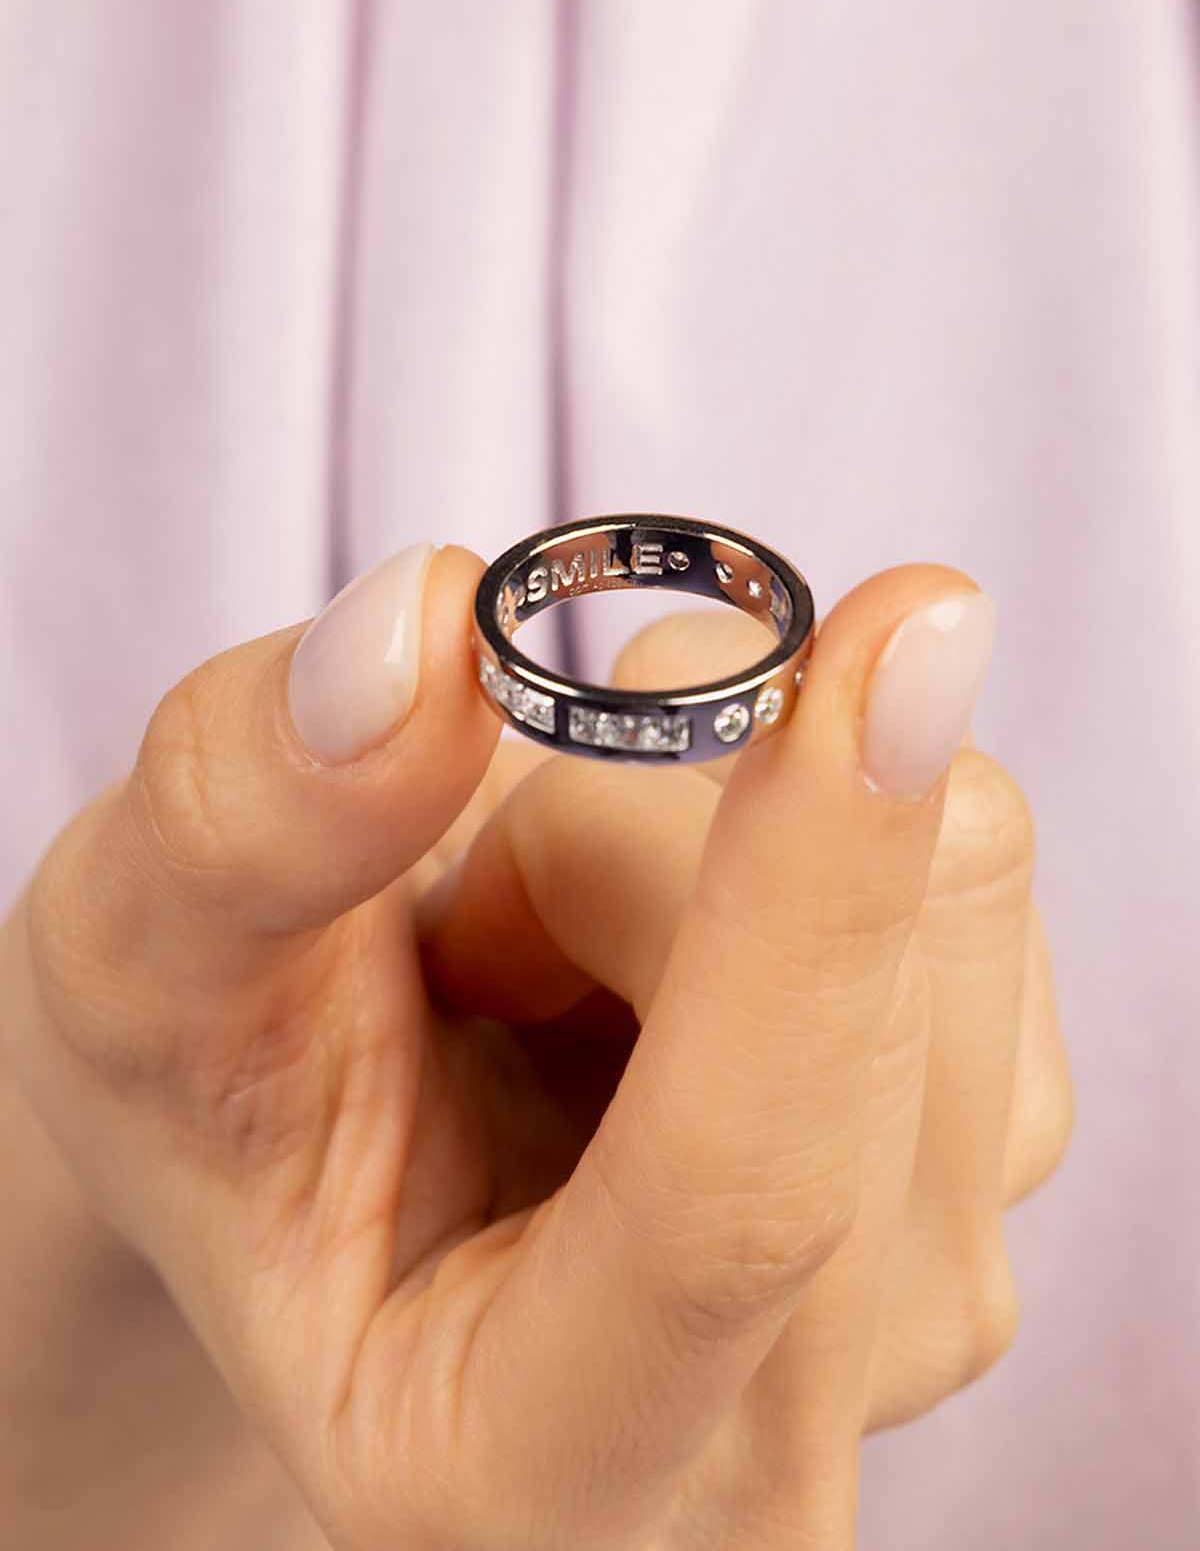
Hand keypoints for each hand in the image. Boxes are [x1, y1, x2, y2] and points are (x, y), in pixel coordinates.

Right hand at [1, 544, 1072, 1549]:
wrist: (320, 1144)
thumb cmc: (212, 1094)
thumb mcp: (140, 966)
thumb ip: (249, 820)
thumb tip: (431, 628)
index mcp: (532, 1465)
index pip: (739, 1197)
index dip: (810, 905)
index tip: (891, 633)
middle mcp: (784, 1432)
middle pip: (868, 997)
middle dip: (635, 831)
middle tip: (470, 900)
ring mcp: (930, 1290)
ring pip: (951, 892)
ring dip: (712, 815)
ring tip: (551, 944)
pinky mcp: (1005, 1146)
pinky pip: (977, 863)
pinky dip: (803, 818)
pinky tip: (666, 938)